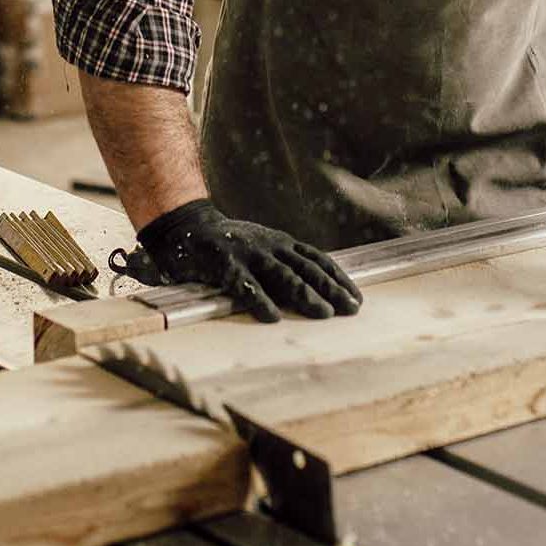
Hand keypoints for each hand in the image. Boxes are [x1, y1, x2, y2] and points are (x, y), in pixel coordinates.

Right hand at [118, 199, 362, 322]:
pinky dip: (260, 301)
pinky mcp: (225, 264)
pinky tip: (273, 317)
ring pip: (283, 276)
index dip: (339, 279)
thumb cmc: (230, 245)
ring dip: (305, 295)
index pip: (318, 260)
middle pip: (307, 270)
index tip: (357, 298)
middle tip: (351, 309)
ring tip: (323, 314)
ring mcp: (249, 254)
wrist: (188, 228)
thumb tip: (315, 292)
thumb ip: (284, 265)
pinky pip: (245, 285)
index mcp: (281, 243)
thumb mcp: (263, 248)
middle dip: (331, 290)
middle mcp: (270, 246)